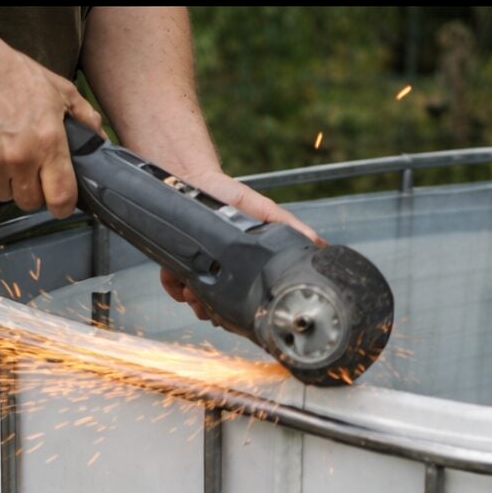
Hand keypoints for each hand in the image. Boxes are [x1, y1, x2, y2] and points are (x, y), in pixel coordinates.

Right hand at [0, 46, 101, 216]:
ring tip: (4, 154)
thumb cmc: (11, 73)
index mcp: (48, 142)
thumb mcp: (57, 88)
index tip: (60, 203)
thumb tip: (100, 139)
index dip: (63, 206)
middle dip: (33, 190)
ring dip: (7, 182)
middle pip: (30, 202)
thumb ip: (84, 116)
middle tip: (29, 168)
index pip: (61, 197)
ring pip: (3, 195)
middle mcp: (20, 158)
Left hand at [158, 169, 323, 321]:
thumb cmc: (226, 195)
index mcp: (242, 267)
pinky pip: (172, 288)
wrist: (191, 181)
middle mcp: (221, 273)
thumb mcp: (263, 211)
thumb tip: (319, 243)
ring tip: (192, 290)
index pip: (245, 300)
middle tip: (209, 301)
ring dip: (194, 300)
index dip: (241, 311)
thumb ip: (289, 227)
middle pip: (220, 308)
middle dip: (214, 309)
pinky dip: (172, 286)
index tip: (236, 311)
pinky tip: (176, 278)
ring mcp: (197, 271)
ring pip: (196, 303)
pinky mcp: (174, 266)